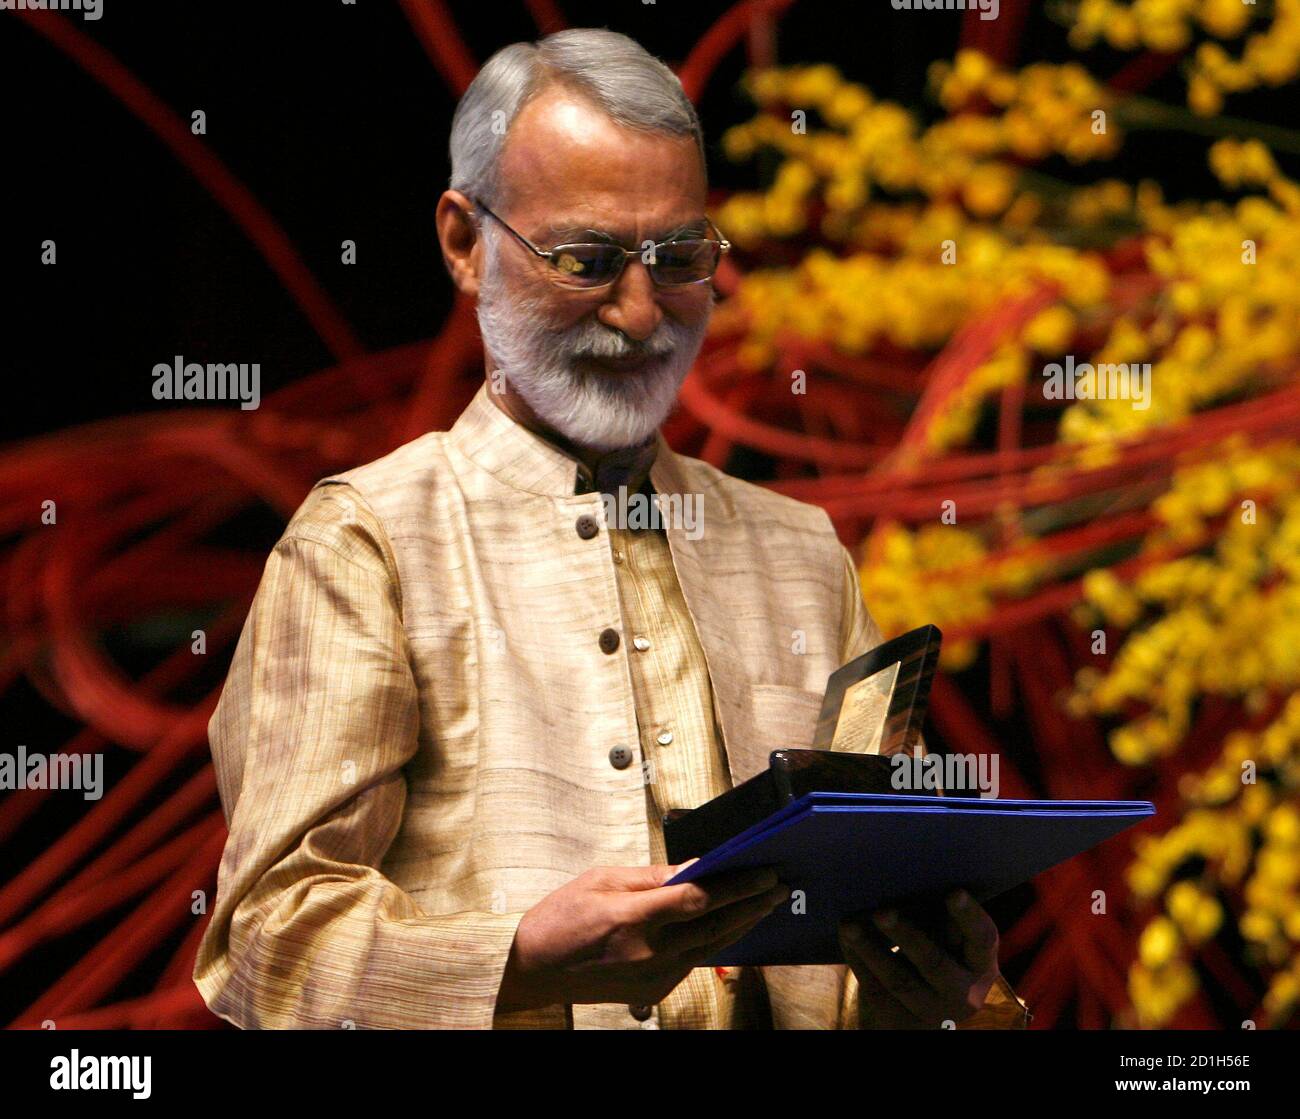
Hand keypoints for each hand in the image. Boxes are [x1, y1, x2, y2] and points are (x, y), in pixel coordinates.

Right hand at [496, 862, 789, 1011]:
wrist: (532, 970)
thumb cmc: (561, 916)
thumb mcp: (601, 880)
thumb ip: (653, 877)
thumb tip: (696, 867)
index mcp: (631, 918)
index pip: (698, 899)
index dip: (736, 885)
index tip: (763, 871)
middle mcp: (647, 952)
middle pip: (714, 925)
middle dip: (751, 904)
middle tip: (779, 885)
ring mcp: (652, 977)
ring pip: (711, 947)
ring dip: (742, 924)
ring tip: (766, 903)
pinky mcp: (654, 992)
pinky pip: (695, 961)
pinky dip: (717, 942)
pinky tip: (733, 926)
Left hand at [839, 888, 1000, 1028]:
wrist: (924, 1013)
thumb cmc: (938, 956)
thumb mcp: (950, 942)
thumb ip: (941, 919)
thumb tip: (912, 876)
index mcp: (981, 965)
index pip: (982, 939)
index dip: (969, 916)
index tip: (953, 891)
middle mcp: (963, 995)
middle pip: (935, 964)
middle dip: (908, 936)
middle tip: (883, 911)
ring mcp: (931, 1013)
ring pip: (900, 981)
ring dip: (871, 950)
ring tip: (850, 925)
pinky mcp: (900, 1023)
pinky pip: (876, 992)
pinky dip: (859, 962)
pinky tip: (846, 939)